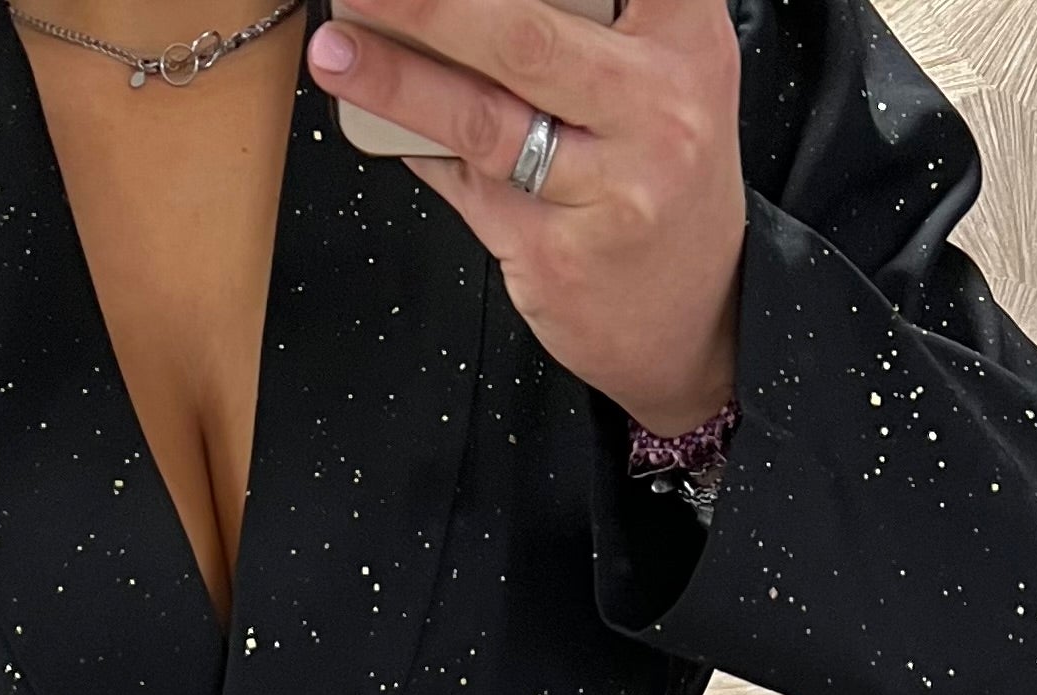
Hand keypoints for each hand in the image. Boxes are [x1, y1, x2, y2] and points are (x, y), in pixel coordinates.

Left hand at [307, 0, 743, 439]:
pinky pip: (466, 184)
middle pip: (527, 36)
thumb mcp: (659, 73)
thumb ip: (586, 20)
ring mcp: (610, 190)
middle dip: (434, 6)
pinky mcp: (557, 256)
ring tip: (336, 49)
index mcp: (686, 40)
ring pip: (484, 119)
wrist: (699, 320)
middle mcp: (658, 108)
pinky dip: (414, 142)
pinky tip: (372, 113)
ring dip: (396, 79)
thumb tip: (451, 4)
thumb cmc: (659, 174)